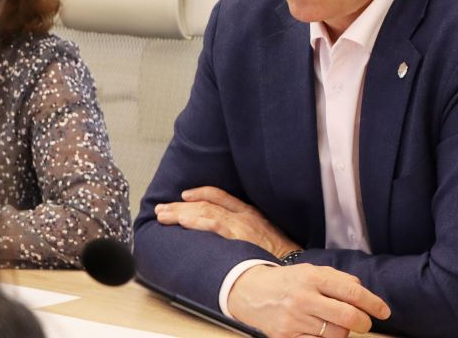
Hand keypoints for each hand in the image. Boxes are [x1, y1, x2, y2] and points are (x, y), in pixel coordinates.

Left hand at [154, 186, 299, 257]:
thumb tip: (224, 237)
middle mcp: (243, 215)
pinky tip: (181, 221)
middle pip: (207, 203)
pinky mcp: (238, 236)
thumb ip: (246, 232)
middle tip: (163, 208)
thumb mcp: (264, 236)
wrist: (294, 263)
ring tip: (164, 215)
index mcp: (250, 213)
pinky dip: (196, 220)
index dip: (200, 193)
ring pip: (205, 211)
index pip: (221, 196)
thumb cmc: (279, 255)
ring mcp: (240, 225)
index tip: (184, 195)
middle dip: (181, 205)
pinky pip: (213, 224)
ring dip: (181, 213)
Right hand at [228, 264, 389, 337]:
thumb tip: (362, 290)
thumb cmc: (288, 281)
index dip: (372, 303)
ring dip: (343, 332)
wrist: (251, 293)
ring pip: (335, 334)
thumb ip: (338, 279)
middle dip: (364, 322)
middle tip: (366, 323)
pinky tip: (322, 332)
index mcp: (314, 277)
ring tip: (336, 324)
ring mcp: (294, 319)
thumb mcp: (312, 271)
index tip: (384, 311)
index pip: (352, 291)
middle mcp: (304, 298)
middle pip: (347, 316)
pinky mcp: (286, 336)